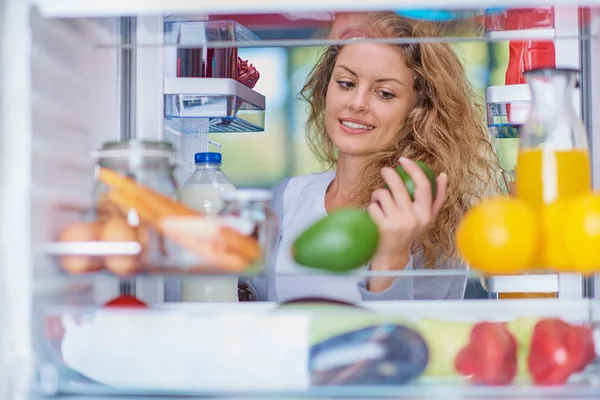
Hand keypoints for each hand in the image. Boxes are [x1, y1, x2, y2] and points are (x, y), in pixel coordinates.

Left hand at [366, 157, 447, 291]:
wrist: (392, 256)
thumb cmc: (409, 232)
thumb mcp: (426, 219)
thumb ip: (437, 198)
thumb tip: (442, 175)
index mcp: (426, 215)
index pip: (423, 186)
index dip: (414, 169)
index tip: (404, 160)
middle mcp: (414, 219)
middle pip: (398, 186)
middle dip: (389, 174)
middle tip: (385, 171)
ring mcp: (398, 223)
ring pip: (382, 194)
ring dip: (378, 194)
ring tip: (379, 201)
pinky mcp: (382, 227)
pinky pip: (373, 205)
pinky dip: (371, 207)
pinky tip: (374, 214)